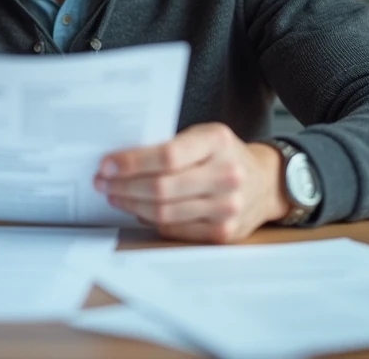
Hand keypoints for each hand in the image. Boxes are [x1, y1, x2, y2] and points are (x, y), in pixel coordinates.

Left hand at [94, 123, 290, 243]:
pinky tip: (138, 210)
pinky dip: (151, 220)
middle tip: (102, 182)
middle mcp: (227, 175)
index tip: (107, 165)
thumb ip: (171, 145)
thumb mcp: (204, 136)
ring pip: (165, 213)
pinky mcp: (224, 233)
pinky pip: (175, 229)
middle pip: (162, 188)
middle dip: (124, 186)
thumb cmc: (225, 155)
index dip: (132, 163)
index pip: (167, 156)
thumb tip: (121, 162)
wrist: (266, 182)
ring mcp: (228, 207)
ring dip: (131, 205)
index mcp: (218, 142)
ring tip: (114, 196)